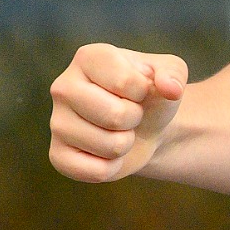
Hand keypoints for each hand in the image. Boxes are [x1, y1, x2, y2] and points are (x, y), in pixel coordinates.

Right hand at [48, 43, 188, 182]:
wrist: (143, 126)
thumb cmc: (151, 93)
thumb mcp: (171, 73)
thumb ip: (173, 74)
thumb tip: (170, 89)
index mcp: (88, 57)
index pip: (126, 82)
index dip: (144, 92)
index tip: (139, 89)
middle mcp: (63, 86)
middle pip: (115, 115)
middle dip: (135, 119)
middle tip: (130, 113)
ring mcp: (56, 122)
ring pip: (109, 145)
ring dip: (126, 143)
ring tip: (119, 130)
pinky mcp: (57, 155)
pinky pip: (96, 172)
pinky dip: (113, 166)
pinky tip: (106, 152)